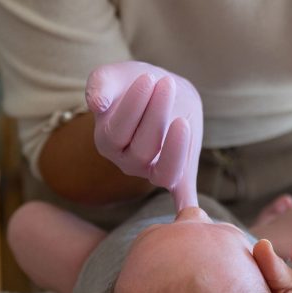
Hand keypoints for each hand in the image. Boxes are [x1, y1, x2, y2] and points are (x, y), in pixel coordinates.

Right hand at [85, 61, 202, 209]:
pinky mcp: (179, 171)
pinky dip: (187, 207)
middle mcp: (127, 161)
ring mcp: (152, 170)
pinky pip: (182, 194)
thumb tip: (97, 104)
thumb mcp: (112, 76)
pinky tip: (194, 216)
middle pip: (142, 150)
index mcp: (107, 141)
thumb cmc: (131, 82)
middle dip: (156, 116)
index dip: (134, 106)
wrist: (160, 85)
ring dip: (176, 147)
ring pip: (164, 171)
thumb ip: (100, 85)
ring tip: (182, 118)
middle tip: (166, 84)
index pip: (118, 132)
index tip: (149, 78)